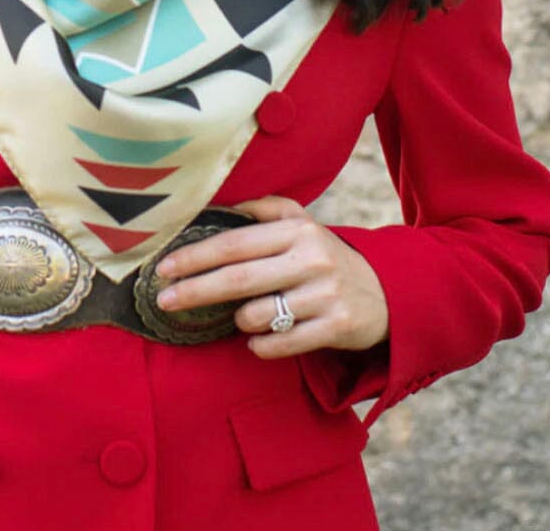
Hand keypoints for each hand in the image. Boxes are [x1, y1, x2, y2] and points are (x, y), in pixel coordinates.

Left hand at [153, 195, 389, 357]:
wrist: (385, 292)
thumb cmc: (326, 256)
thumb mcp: (302, 223)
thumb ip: (264, 209)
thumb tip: (221, 204)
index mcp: (297, 231)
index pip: (235, 243)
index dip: (196, 255)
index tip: (165, 267)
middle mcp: (311, 259)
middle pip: (238, 279)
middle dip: (195, 290)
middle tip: (165, 299)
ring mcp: (325, 295)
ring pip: (258, 315)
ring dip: (240, 320)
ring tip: (244, 316)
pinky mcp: (336, 327)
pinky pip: (281, 344)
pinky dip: (260, 345)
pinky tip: (258, 339)